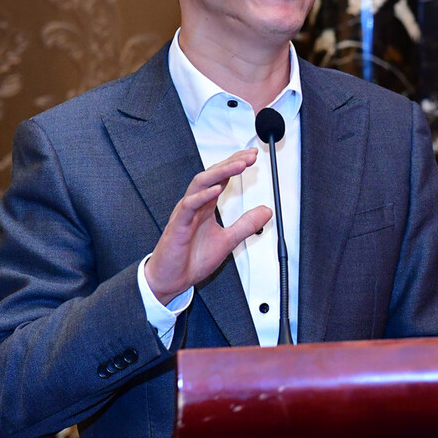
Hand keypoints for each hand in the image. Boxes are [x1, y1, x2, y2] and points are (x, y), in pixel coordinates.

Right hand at [144, 149, 271, 304]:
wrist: (171, 280)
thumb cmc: (191, 259)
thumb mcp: (228, 240)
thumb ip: (246, 225)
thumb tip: (266, 211)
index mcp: (205, 206)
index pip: (221, 178)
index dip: (235, 164)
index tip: (252, 156)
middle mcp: (195, 205)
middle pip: (212, 175)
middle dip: (231, 163)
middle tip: (249, 156)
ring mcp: (186, 213)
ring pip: (200, 184)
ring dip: (220, 173)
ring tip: (238, 165)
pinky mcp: (178, 225)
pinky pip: (189, 206)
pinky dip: (202, 196)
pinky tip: (216, 189)